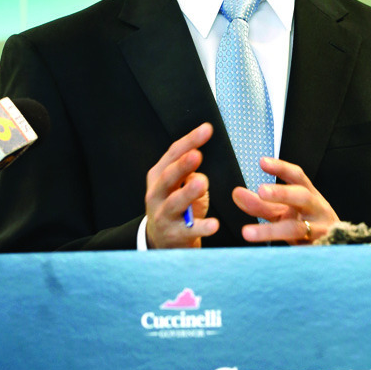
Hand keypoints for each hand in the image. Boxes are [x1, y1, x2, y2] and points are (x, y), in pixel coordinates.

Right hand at [145, 122, 218, 248]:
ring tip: (201, 184)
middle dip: (182, 165)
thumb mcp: (178, 186)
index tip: (207, 129)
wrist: (160, 241)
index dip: (189, 141)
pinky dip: (202, 227)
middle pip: (168, 177)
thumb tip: (196, 167)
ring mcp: (163, 215)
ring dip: (188, 193)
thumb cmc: (176, 207)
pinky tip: (214, 224)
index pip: (172, 154)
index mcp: (158, 176)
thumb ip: (187, 172)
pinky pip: (190, 230)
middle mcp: (156, 194)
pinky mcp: (174, 235)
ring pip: (175, 203)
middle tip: (197, 155)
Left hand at [232, 156, 338, 244]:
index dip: (281, 168)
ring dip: (270, 231)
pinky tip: (267, 257)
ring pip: (297, 229)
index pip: (297, 177)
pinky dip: (284, 253)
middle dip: (282, 193)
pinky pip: (300, 252)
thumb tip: (236, 193)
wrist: (337, 249)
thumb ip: (260, 205)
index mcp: (309, 196)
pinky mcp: (319, 252)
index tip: (262, 162)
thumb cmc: (306, 225)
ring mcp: (320, 231)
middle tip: (261, 191)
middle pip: (303, 197)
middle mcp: (317, 210)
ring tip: (246, 232)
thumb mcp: (283, 213)